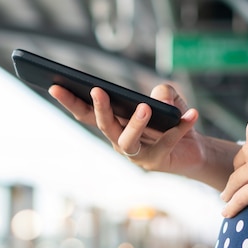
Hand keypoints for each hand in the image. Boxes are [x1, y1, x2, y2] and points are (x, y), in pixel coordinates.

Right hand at [49, 83, 203, 175]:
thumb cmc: (172, 119)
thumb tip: (160, 102)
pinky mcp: (157, 161)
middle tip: (96, 91)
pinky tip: (191, 113)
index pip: (86, 111)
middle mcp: (119, 140)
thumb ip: (162, 92)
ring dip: (135, 124)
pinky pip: (167, 143)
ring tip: (145, 107)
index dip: (69, 100)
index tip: (53, 85)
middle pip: (103, 126)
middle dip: (98, 108)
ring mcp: (136, 154)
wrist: (194, 149)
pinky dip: (180, 127)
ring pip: (128, 141)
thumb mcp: (167, 97)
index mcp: (114, 123)